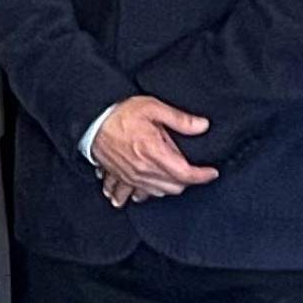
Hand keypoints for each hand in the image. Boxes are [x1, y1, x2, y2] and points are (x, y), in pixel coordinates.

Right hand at [87, 96, 217, 202]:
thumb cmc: (119, 112)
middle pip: (175, 187)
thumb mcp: (153, 107)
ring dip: (169, 186)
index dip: (203, 176)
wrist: (91, 119)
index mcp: (153, 152)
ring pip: (158, 193)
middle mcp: (143, 169)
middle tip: (191, 166)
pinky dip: (142, 195)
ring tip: (171, 173)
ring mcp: (130, 177)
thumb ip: (179, 119)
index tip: (211, 172)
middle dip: (187, 179)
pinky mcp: (120, 178)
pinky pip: (133, 195)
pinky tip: (145, 190)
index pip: (186, 174)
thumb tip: (202, 125)